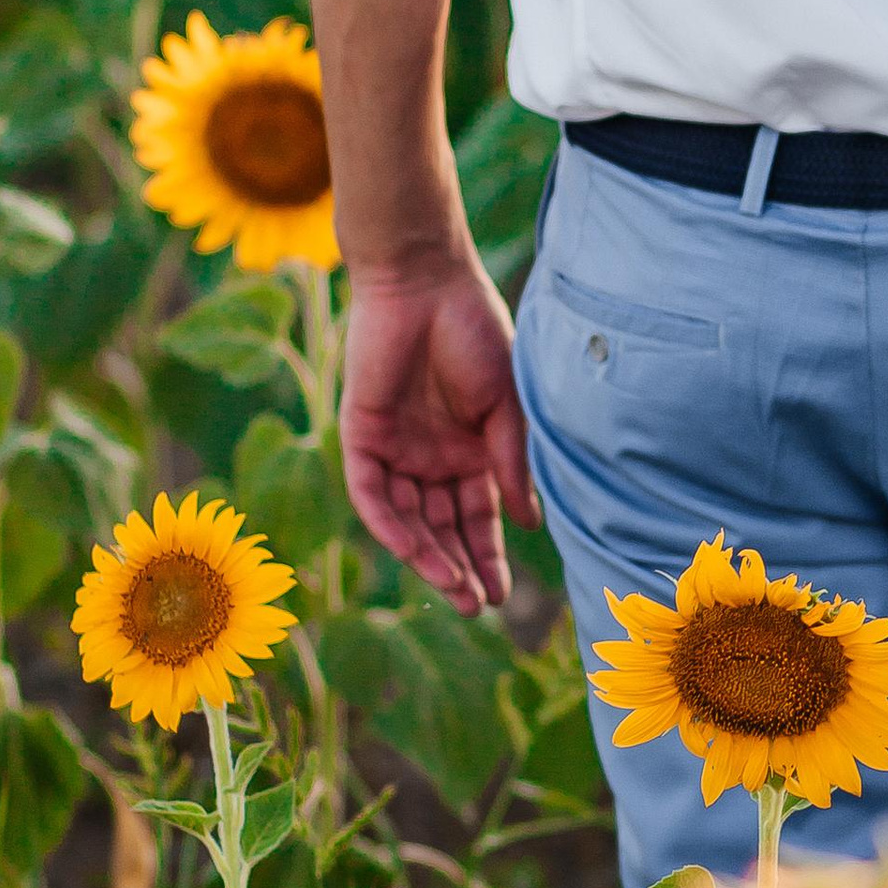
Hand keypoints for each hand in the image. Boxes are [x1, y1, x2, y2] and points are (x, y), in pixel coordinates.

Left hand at [340, 254, 536, 614]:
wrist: (426, 281)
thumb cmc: (475, 331)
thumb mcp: (506, 406)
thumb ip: (510, 463)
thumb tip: (527, 523)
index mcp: (468, 449)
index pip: (477, 516)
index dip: (489, 555)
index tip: (503, 595)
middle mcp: (428, 456)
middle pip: (442, 527)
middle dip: (460, 567)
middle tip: (478, 606)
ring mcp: (394, 448)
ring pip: (407, 519)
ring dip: (429, 556)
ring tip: (455, 589)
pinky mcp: (360, 435)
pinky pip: (371, 493)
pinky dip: (391, 524)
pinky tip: (416, 551)